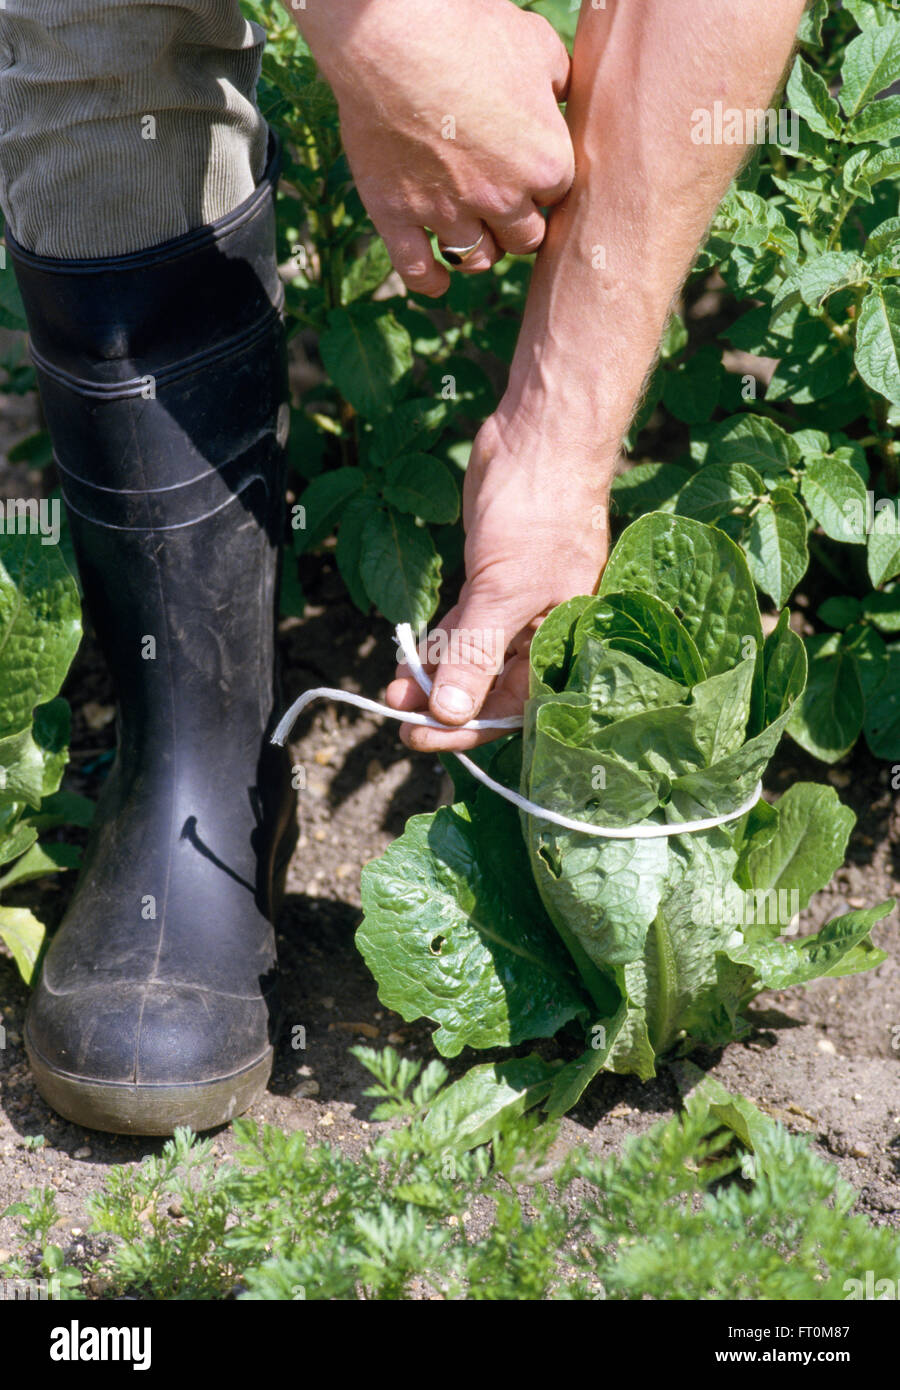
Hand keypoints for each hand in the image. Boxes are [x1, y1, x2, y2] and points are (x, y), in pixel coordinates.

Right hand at [297, 0, 574, 295]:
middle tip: (504, 206)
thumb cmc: (469, 30)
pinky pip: (417, 270)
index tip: (530, 173)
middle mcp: (502, 199)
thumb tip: (561, 97)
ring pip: (478, 259)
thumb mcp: (535, 43)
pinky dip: (429, 281)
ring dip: (481, 251)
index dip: (543, 183)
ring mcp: (448, 213)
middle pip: (524, 238)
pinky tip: (437, 281)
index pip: (558, 195)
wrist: (392, 35)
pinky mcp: (398, 216)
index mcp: (544, 163)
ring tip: (475, 236)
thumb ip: (558, 80)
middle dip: (518, 223)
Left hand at [386, 406, 613, 749]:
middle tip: (399, 720)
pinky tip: (410, 659)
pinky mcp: (493, 586)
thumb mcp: (502, 589)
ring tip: (393, 691)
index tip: (420, 737)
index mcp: (568, 644)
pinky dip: (439, 646)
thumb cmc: (538, 512)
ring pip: (473, 662)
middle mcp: (546, 634)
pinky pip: (464, 630)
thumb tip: (450, 714)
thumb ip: (475, 653)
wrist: (538, 440)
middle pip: (493, 691)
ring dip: (434, 679)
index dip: (467, 728)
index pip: (516, 707)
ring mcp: (519, 611)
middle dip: (445, 707)